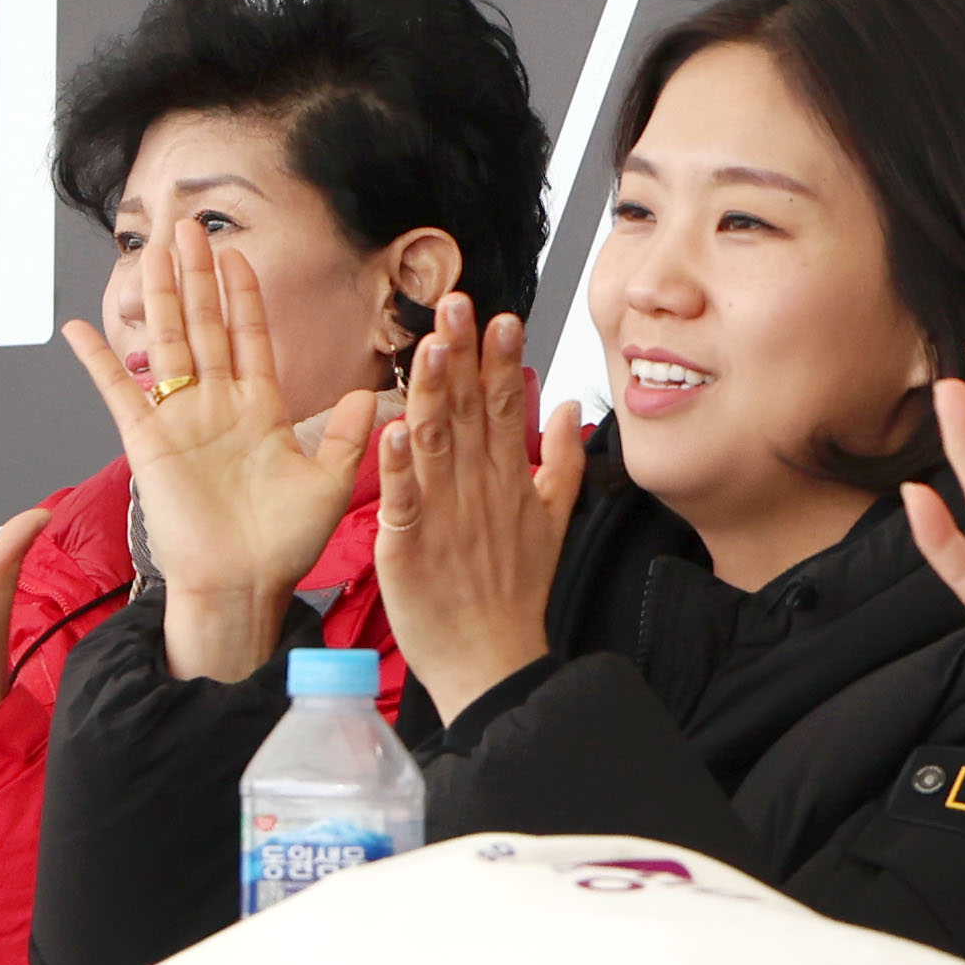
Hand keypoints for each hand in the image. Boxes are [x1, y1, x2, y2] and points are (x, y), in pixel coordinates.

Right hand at [59, 224, 380, 680]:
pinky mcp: (149, 444)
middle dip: (197, 276)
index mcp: (261, 411)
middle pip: (205, 326)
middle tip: (188, 227)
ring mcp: (181, 422)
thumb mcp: (330, 482)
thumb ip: (348, 433)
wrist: (244, 588)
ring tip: (150, 251)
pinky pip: (118, 394)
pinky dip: (98, 362)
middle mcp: (218, 408)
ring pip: (168, 345)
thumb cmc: (285, 546)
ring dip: (159, 299)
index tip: (237, 253)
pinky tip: (79, 329)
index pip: (250, 337)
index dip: (243, 295)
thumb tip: (373, 390)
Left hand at [370, 296, 580, 723]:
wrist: (494, 662)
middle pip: (469, 411)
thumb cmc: (515, 595)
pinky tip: (392, 430)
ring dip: (433, 393)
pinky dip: (396, 467)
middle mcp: (478, 490)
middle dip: (461, 355)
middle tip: (454, 302)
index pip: (504, 407)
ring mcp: (444, 516)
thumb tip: (572, 408)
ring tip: (429, 346)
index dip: (500, 359)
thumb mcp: (554, 521)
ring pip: (437, 443)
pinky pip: (401, 499)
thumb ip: (563, 460)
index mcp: (508, 480)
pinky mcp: (409, 546)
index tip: (499, 314)